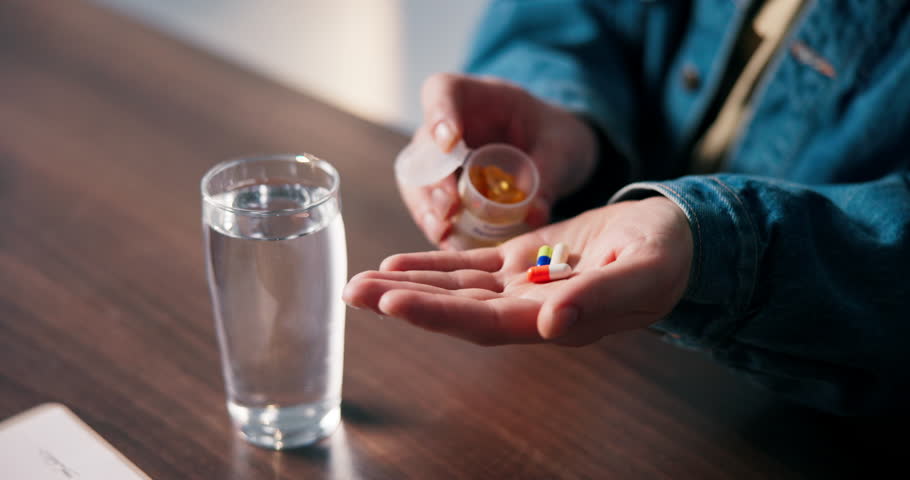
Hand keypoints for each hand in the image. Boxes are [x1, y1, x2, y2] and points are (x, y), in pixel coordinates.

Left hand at [344, 197, 692, 345]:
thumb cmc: (666, 257)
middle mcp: (528, 310)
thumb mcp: (643, 273)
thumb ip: (600, 298)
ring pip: (455, 287)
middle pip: (456, 309)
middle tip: (354, 293)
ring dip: (408, 285)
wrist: (674, 237)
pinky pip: (470, 265)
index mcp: (553, 320)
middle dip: (404, 303)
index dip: (437, 315)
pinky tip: (397, 264)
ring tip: (362, 281)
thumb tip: (550, 323)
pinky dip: (433, 264)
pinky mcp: (522, 259)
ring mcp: (521, 285)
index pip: (484, 323)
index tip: (392, 303)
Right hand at [401, 73, 598, 247]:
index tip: (450, 143)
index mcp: (471, 95)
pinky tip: (451, 245)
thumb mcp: (560, 145)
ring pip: (418, 182)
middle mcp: (444, 125)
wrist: (551, 151)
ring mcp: (438, 161)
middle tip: (449, 207)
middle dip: (433, 180)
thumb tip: (535, 213)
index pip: (442, 93)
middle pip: (424, 148)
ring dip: (427, 209)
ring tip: (443, 233)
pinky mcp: (442, 191)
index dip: (439, 117)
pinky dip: (438, 226)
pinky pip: (430, 208)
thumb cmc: (553, 134)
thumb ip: (549, 173)